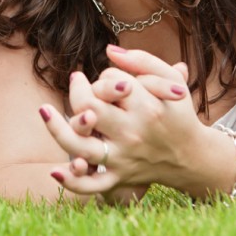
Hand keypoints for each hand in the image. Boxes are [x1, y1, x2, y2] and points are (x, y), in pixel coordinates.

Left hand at [42, 47, 198, 197]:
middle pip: (90, 109)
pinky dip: (72, 181)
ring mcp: (123, 158)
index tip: (115, 80)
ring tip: (43, 110)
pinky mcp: (118, 177)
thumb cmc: (176, 112)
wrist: (192, 157)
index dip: (106, 76)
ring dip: (58, 128)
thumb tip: (108, 51)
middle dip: (79, 91)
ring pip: (81, 146)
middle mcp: (132, 133)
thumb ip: (142, 61)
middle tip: (78, 81)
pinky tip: (54, 171)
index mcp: (146, 106)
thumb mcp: (170, 81)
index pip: (110, 82)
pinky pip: (92, 185)